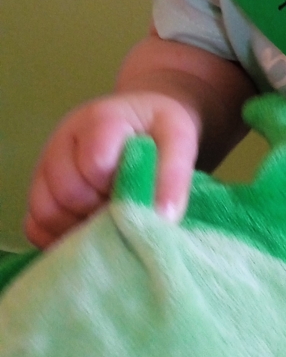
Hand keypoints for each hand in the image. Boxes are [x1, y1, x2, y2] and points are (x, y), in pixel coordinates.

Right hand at [24, 92, 199, 248]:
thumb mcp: (179, 139)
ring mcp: (45, 167)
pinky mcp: (39, 192)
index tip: (136, 186)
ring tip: (109, 217)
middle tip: (125, 206)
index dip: (118, 185)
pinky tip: (88, 230)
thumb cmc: (158, 130)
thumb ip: (174, 174)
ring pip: (46, 213)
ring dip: (79, 227)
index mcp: (99, 120)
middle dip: (100, 209)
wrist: (140, 123)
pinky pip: (35, 227)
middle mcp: (63, 141)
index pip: (96, 164)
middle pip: (68, 193)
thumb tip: (163, 219)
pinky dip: (59, 237)